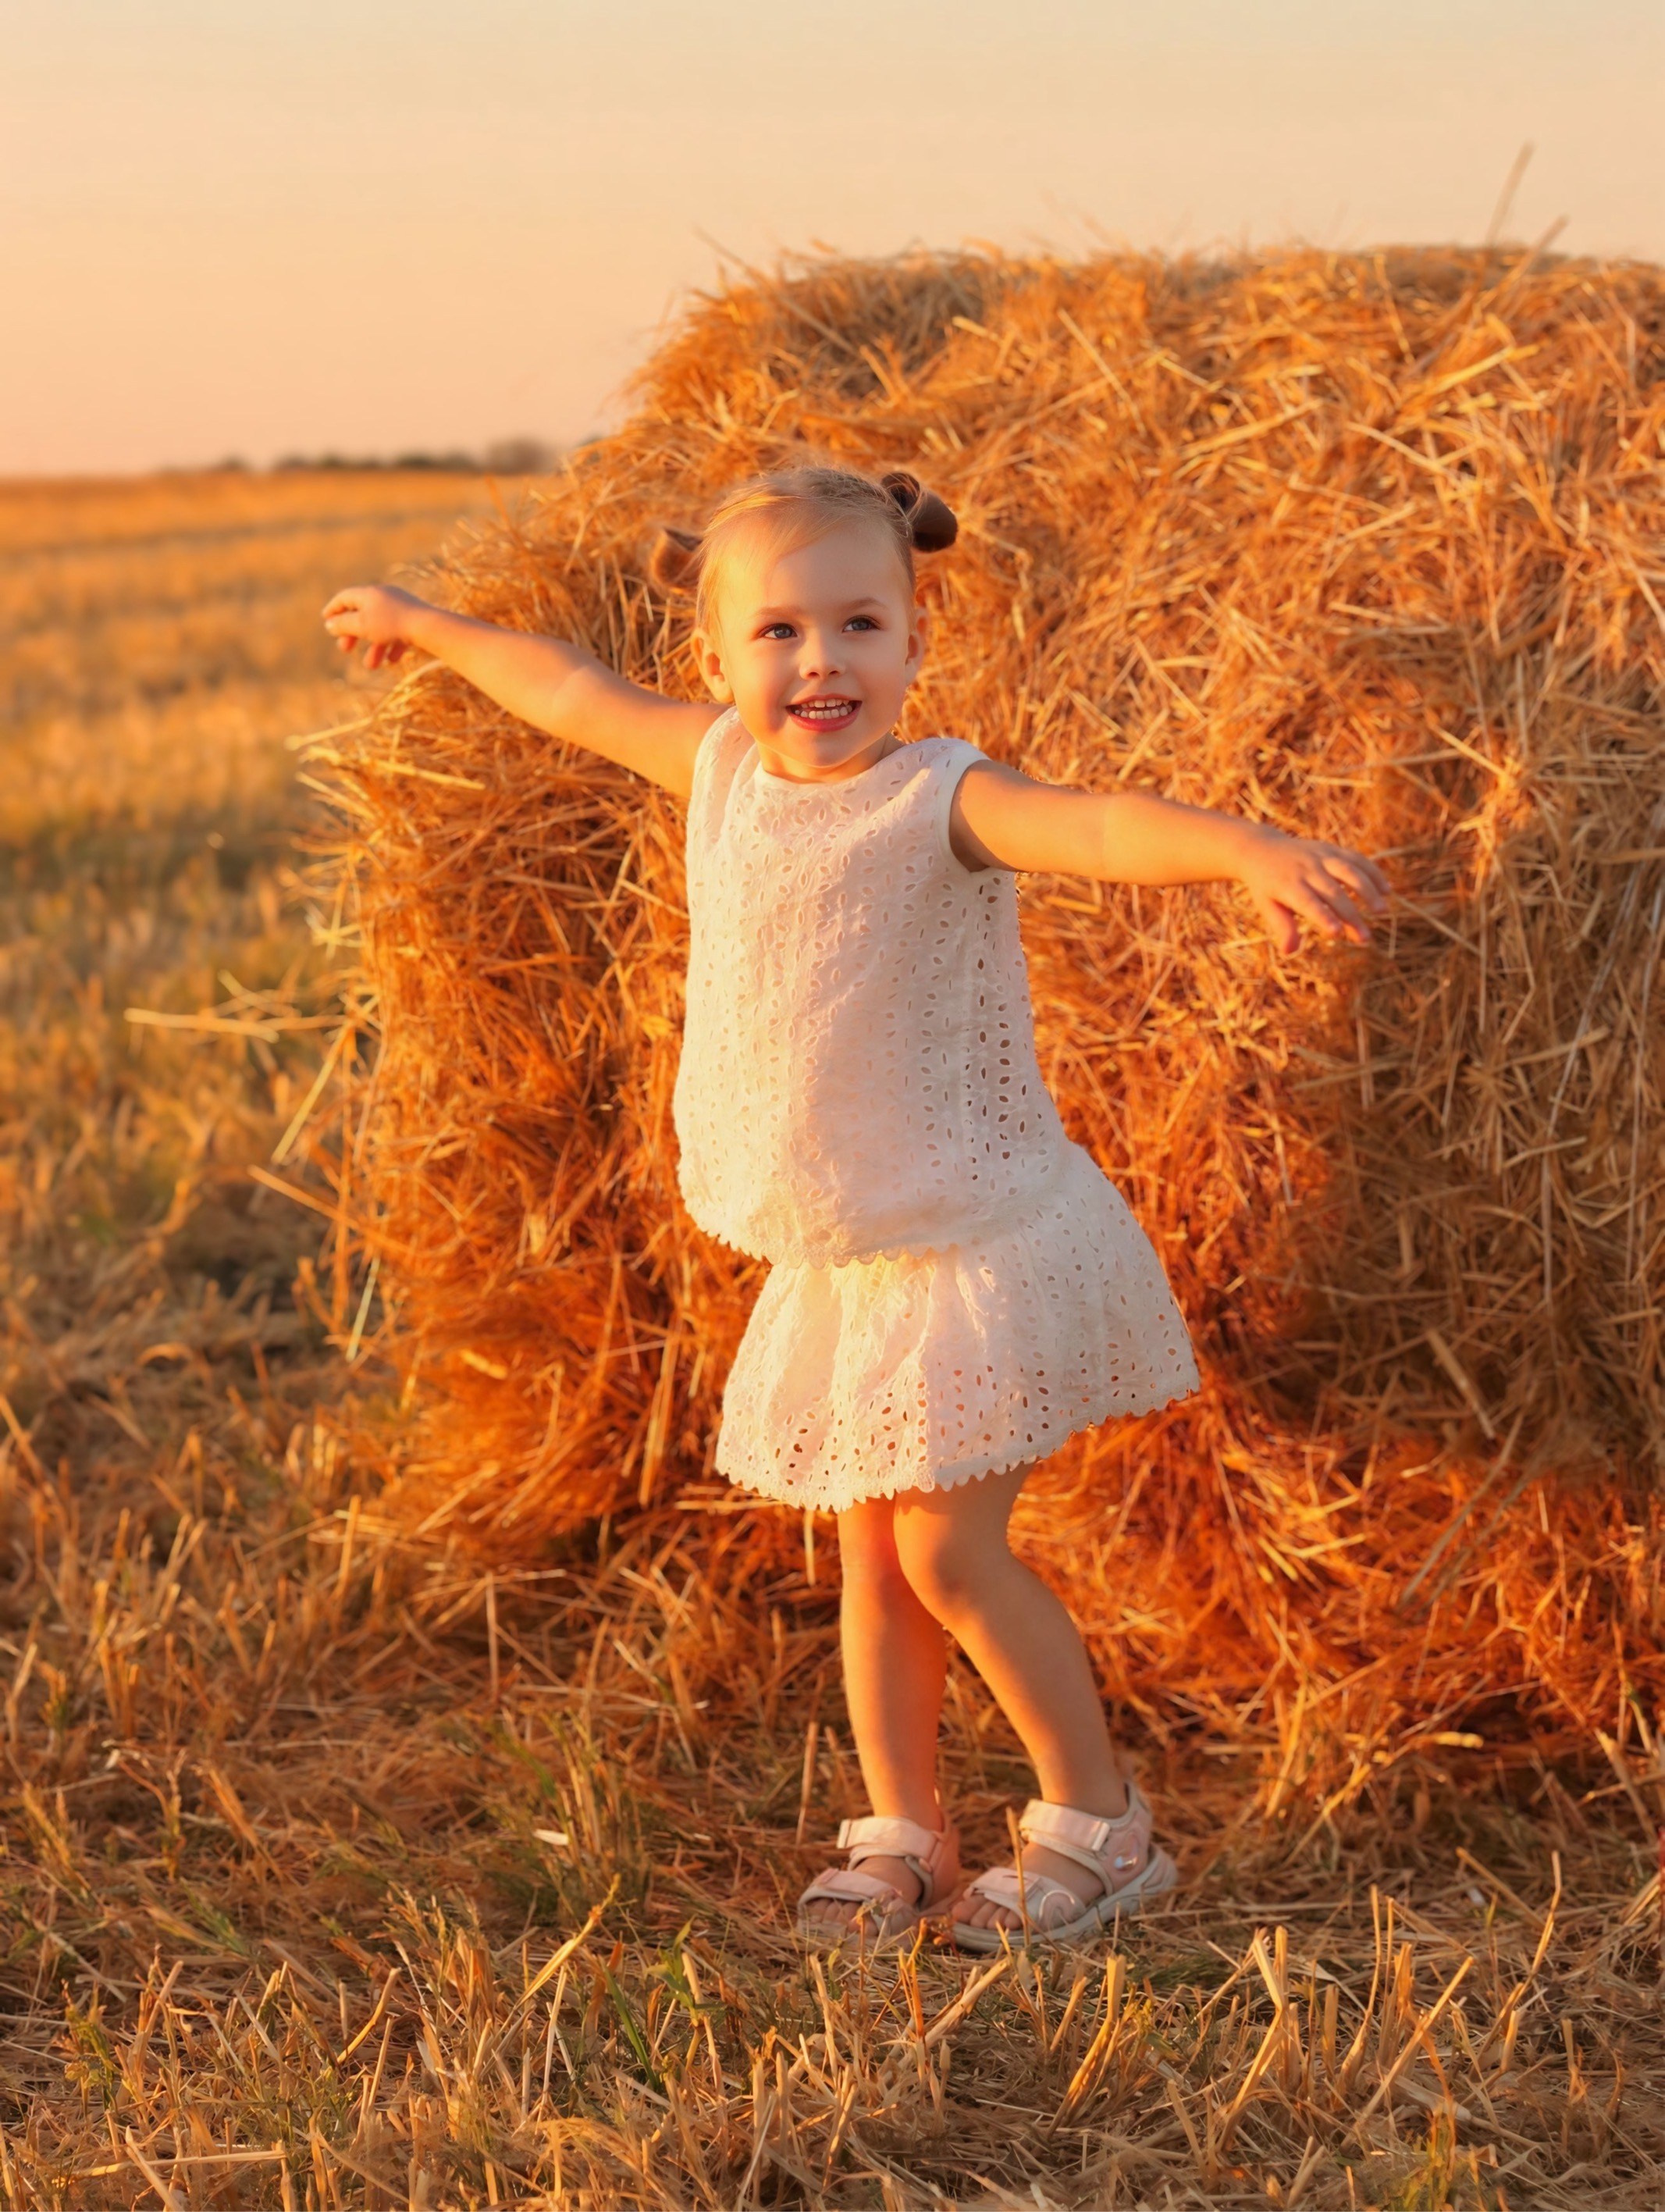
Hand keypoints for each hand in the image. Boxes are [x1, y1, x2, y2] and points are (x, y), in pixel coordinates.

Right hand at [321, 583, 429, 670]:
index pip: (345, 597)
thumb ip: (343, 625)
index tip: (325, 619)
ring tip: (371, 666)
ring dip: (373, 648)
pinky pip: (398, 633)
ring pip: (380, 627)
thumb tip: (330, 624)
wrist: (427, 627)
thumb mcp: (362, 625)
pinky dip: (392, 646)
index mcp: (369, 593)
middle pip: (362, 614)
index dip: (333, 608)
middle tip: (344, 649)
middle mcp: (384, 596)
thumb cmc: (391, 625)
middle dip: (353, 634)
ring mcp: (401, 607)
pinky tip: (392, 660)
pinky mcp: (414, 619)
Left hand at [1237, 826, 1389, 952]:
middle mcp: (1306, 869)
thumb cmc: (1267, 886)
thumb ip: (1282, 926)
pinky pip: (1356, 859)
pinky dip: (1373, 872)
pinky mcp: (1332, 849)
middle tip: (1365, 938)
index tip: (1338, 933)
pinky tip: (1387, 890)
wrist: (1263, 849)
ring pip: (1349, 871)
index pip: (1308, 902)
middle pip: (1332, 892)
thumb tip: (1290, 951)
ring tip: (1382, 910)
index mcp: (1288, 885)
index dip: (1323, 917)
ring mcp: (1321, 856)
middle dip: (1350, 915)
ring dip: (1368, 890)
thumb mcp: (1267, 906)